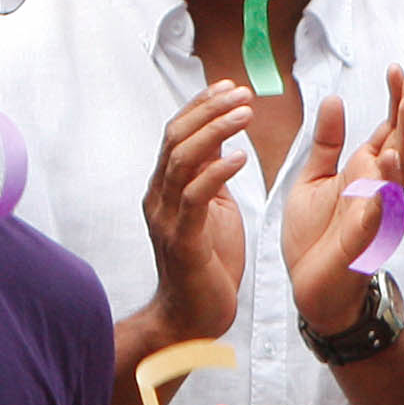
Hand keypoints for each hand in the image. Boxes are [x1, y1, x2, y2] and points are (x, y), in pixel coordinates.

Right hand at [139, 84, 252, 348]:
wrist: (192, 318)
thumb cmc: (207, 263)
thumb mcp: (213, 209)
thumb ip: (211, 176)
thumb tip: (221, 140)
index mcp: (165, 188)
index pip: (177, 134)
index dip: (201, 106)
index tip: (229, 86)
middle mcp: (159, 198)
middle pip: (176, 139)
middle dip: (209, 110)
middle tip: (242, 93)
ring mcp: (167, 219)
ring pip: (183, 161)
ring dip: (215, 132)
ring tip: (245, 114)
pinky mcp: (184, 241)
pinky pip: (196, 198)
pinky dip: (217, 173)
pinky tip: (240, 157)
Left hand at [280, 70, 403, 337]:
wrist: (310, 286)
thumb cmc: (316, 234)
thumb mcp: (314, 178)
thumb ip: (326, 142)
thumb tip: (333, 98)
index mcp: (367, 170)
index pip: (389, 128)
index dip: (396, 99)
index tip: (399, 68)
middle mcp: (379, 187)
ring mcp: (376, 212)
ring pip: (399, 172)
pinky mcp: (364, 237)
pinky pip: (378, 210)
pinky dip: (385, 186)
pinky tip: (389, 161)